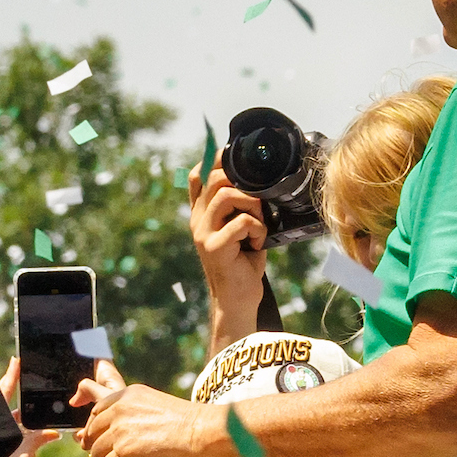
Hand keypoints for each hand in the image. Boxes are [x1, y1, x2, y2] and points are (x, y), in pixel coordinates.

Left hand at [0, 357, 58, 456]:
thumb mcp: (22, 456)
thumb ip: (37, 441)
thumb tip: (54, 433)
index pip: (4, 391)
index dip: (11, 376)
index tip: (16, 360)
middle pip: (5, 400)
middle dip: (15, 387)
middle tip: (23, 370)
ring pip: (10, 417)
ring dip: (23, 411)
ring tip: (37, 399)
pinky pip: (14, 431)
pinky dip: (25, 428)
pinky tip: (41, 428)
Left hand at [76, 372, 215, 456]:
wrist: (207, 435)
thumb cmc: (191, 426)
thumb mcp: (155, 406)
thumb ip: (133, 413)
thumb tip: (113, 432)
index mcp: (126, 396)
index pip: (96, 411)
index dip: (93, 429)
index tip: (91, 440)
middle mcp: (118, 410)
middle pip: (92, 434)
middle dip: (100, 449)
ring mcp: (119, 431)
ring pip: (96, 454)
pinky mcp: (123, 453)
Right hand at [189, 163, 267, 345]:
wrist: (236, 298)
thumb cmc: (243, 263)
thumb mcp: (238, 230)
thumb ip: (239, 208)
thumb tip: (258, 183)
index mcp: (201, 213)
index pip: (197, 176)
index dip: (214, 160)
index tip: (235, 158)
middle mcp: (197, 220)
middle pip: (213, 179)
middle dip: (243, 183)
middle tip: (257, 203)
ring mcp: (203, 233)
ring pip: (226, 195)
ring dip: (252, 205)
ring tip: (259, 223)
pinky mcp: (214, 247)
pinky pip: (242, 222)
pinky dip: (258, 229)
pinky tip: (258, 243)